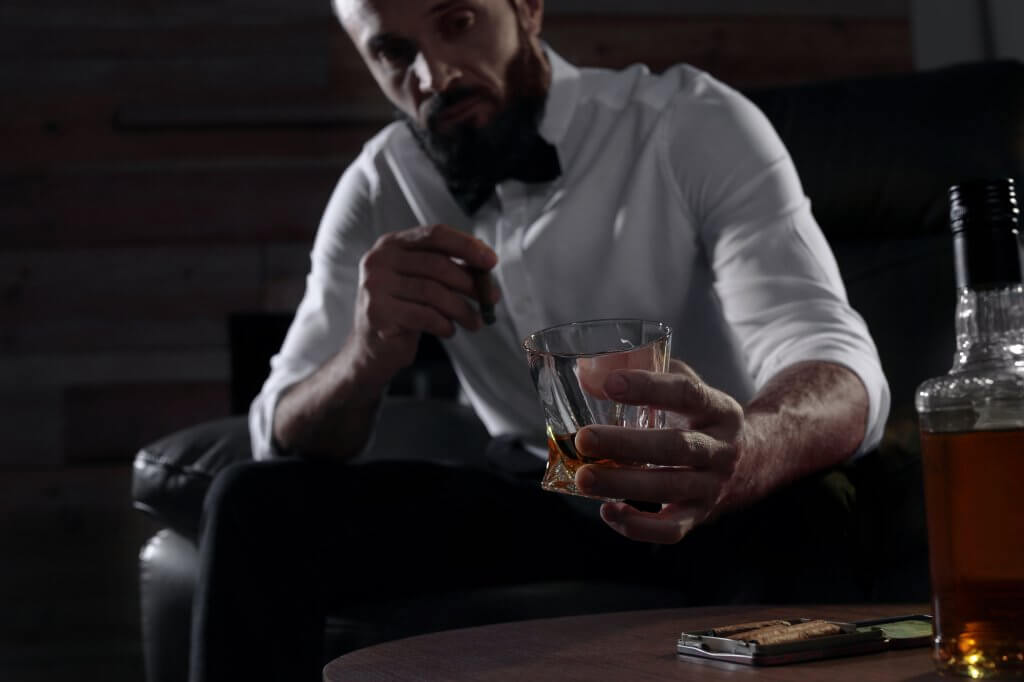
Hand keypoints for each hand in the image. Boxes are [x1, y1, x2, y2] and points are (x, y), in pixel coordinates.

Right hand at [353, 223, 499, 380]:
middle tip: (491, 298)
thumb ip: (449, 267)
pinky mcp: (378, 313)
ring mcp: (375, 286)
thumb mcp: (424, 282)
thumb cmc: (404, 310)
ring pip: (433, 292)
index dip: (467, 246)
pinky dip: (444, 324)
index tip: (491, 261)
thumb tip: (486, 262)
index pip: (435, 235)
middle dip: (470, 283)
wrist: (372, 348)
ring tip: (475, 322)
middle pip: (437, 264)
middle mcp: (379, 260)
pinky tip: (449, 330)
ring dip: (462, 309)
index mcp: (392, 244)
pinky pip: (424, 316)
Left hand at [573, 360, 742, 543]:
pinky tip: (607, 512)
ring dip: (623, 484)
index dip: (649, 387)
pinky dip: (639, 526)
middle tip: (584, 438)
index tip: (610, 384)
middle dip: (626, 444)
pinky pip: (672, 529)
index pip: (688, 393)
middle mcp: (722, 449)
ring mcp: (714, 486)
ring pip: (670, 489)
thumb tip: (589, 372)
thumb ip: (648, 374)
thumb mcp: (689, 390)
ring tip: (584, 477)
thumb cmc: (700, 419)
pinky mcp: (701, 515)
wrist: (752, 462)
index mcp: (720, 410)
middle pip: (676, 447)